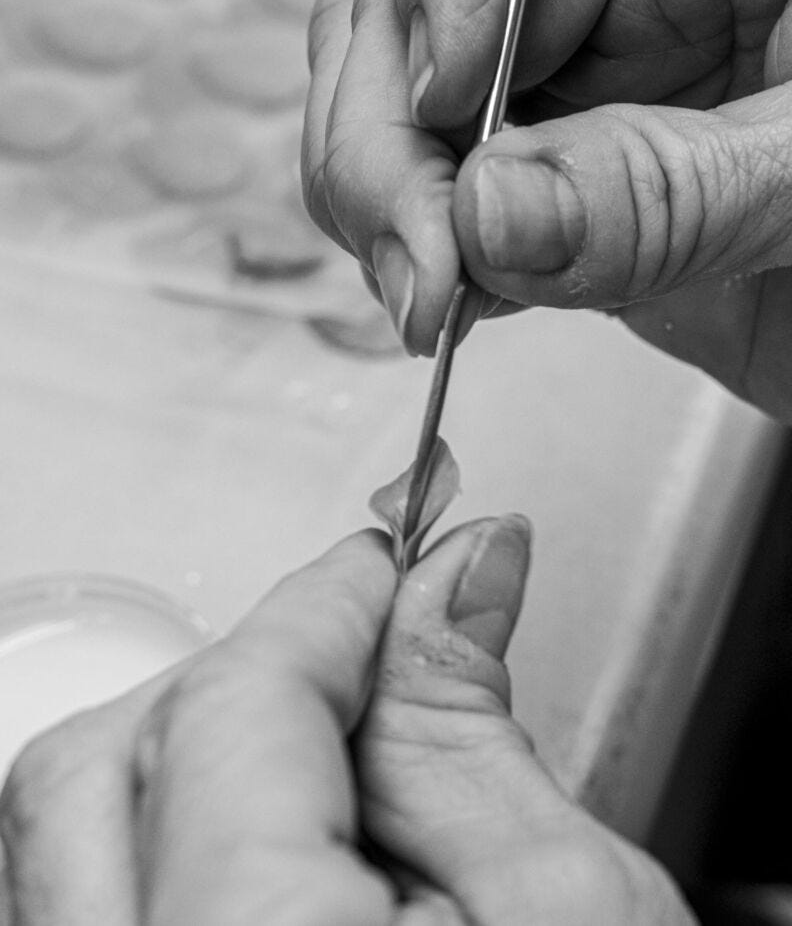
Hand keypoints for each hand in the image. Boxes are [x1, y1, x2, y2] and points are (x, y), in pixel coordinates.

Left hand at [0, 521, 693, 922]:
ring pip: (67, 838)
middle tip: (363, 656)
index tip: (388, 567)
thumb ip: (474, 729)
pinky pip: (82, 917)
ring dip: (198, 755)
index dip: (323, 606)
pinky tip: (279, 844)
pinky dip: (173, 844)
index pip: (234, 705)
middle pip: (107, 763)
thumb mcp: (569, 924)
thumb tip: (456, 576)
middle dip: (246, 675)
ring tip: (332, 760)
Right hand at [303, 0, 791, 421]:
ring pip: (414, 78)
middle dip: (391, 120)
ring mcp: (604, 62)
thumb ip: (673, 194)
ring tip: (423, 287)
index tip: (446, 90)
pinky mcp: (578, 163)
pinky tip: (444, 294)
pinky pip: (455, 180)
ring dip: (383, 187)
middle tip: (414, 245)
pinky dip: (421, 239)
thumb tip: (490, 214)